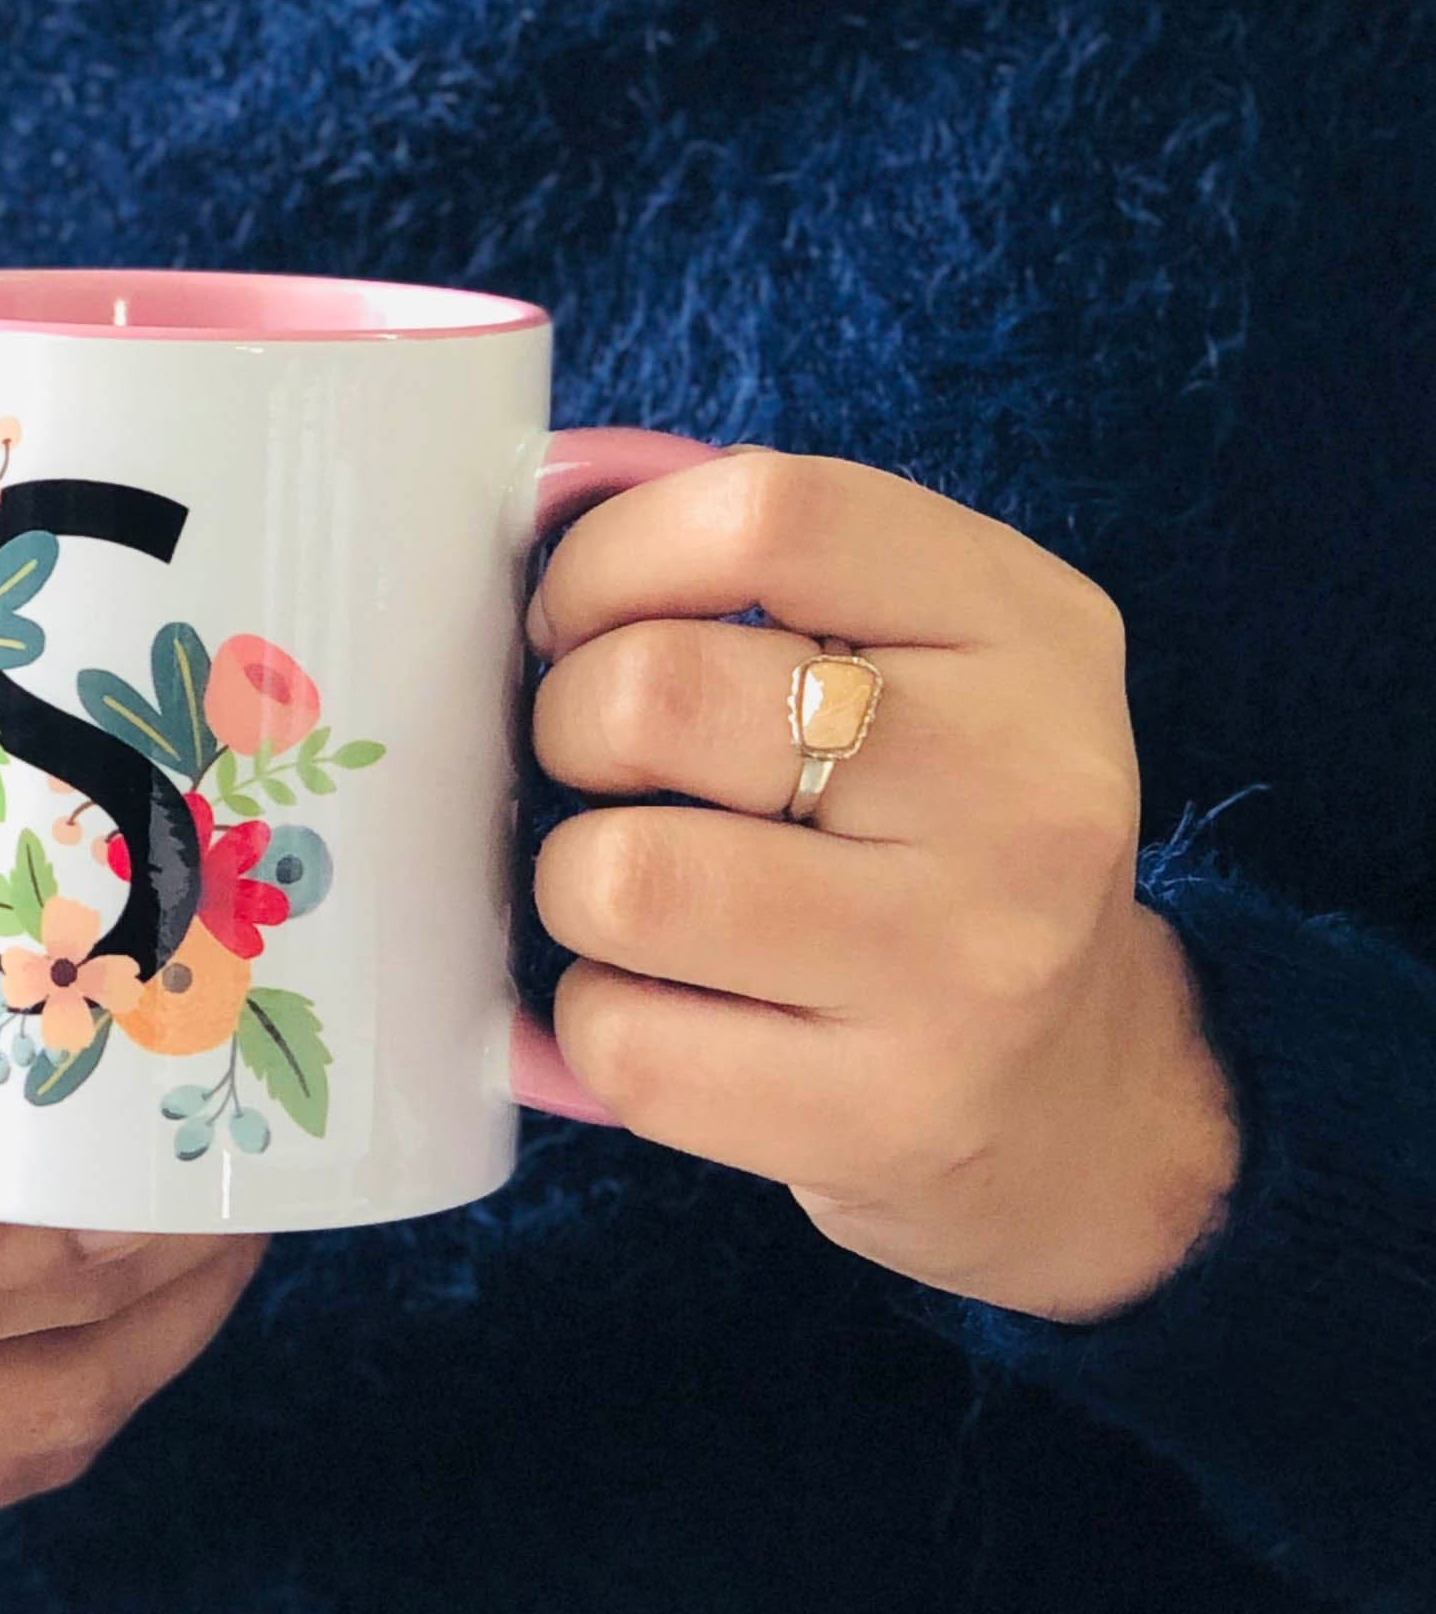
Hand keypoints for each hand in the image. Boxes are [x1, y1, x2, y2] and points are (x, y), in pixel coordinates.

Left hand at [522, 445, 1240, 1322]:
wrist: (1078, 1089)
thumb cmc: (930, 829)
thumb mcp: (926, 652)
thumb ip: (761, 564)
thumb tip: (535, 498)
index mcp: (1030, 631)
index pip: (767, 518)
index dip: (611, 555)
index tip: (573, 614)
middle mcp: (1023, 788)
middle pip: (659, 693)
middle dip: (568, 721)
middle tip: (599, 761)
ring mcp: (964, 963)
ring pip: (620, 879)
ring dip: (571, 881)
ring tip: (633, 886)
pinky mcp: (889, 1114)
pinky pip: (624, 1043)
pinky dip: (596, 1018)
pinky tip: (670, 1004)